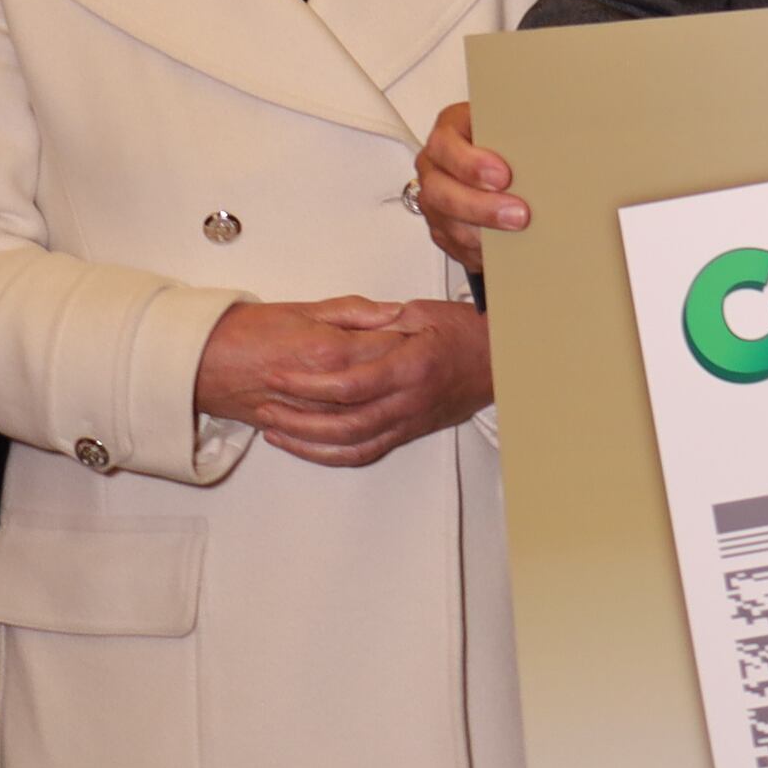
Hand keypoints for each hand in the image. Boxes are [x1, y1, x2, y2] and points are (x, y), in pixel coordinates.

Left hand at [195, 296, 491, 467]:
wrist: (503, 362)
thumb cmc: (467, 332)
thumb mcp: (424, 311)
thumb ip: (382, 320)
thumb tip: (343, 326)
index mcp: (411, 367)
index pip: (350, 384)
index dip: (309, 382)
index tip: (279, 374)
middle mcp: (408, 402)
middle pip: (343, 423)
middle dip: (297, 418)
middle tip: (265, 406)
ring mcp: (408, 422)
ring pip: (350, 445)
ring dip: (307, 441)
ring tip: (273, 429)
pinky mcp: (407, 433)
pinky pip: (364, 453)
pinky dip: (330, 455)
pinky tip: (305, 446)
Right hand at [419, 101, 527, 273]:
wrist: (497, 159)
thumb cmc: (503, 139)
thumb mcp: (511, 124)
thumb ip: (520, 130)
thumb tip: (559, 138)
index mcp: (449, 132)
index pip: (445, 145)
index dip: (471, 163)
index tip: (504, 176)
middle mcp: (435, 166)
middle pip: (441, 191)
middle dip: (482, 206)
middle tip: (518, 214)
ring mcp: (436, 198)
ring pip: (447, 223)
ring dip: (483, 232)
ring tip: (518, 232)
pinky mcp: (444, 227)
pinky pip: (455, 245)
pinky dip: (480, 250)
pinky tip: (505, 247)